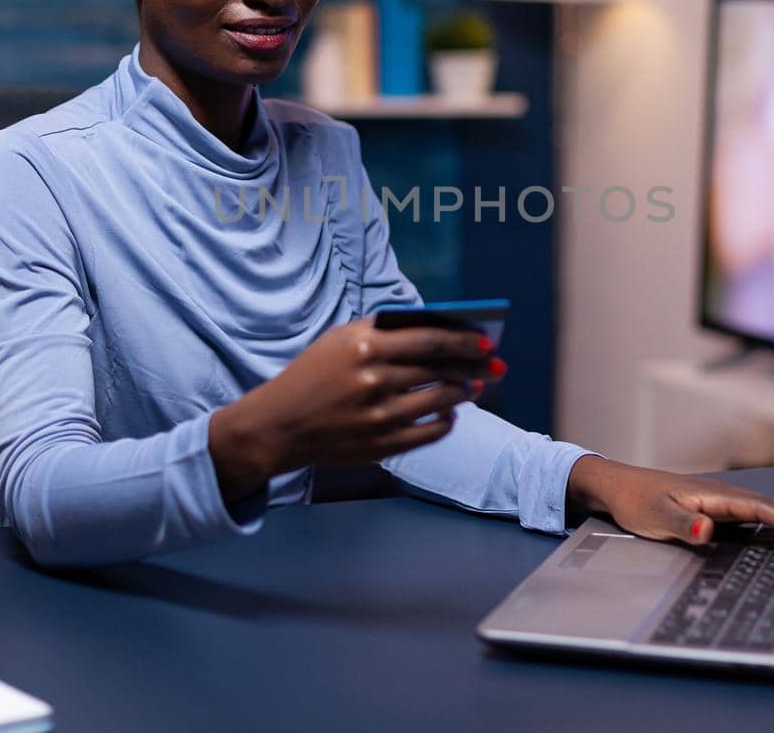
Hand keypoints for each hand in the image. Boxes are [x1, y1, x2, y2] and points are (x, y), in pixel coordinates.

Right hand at [209, 317, 505, 500]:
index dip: (464, 341)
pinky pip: (430, 432)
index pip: (430, 340)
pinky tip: (450, 413)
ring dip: (464, 392)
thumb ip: (384, 331)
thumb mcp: (339, 340)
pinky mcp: (381, 444)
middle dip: (474, 367)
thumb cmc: (312, 376)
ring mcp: (379, 416)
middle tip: (494, 365)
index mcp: (364, 347)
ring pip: (441, 400)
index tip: (485, 342)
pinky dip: (446, 421)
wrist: (279, 425)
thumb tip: (437, 329)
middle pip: (441, 370)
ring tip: (472, 387)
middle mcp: (374, 380)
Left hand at [565, 457, 773, 551]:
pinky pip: (765, 510)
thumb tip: (707, 529)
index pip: (762, 509)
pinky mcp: (723, 506)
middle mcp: (727, 493)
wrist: (619, 485)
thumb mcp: (654, 517)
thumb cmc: (636, 501)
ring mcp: (727, 498)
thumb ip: (683, 523)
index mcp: (716, 494)